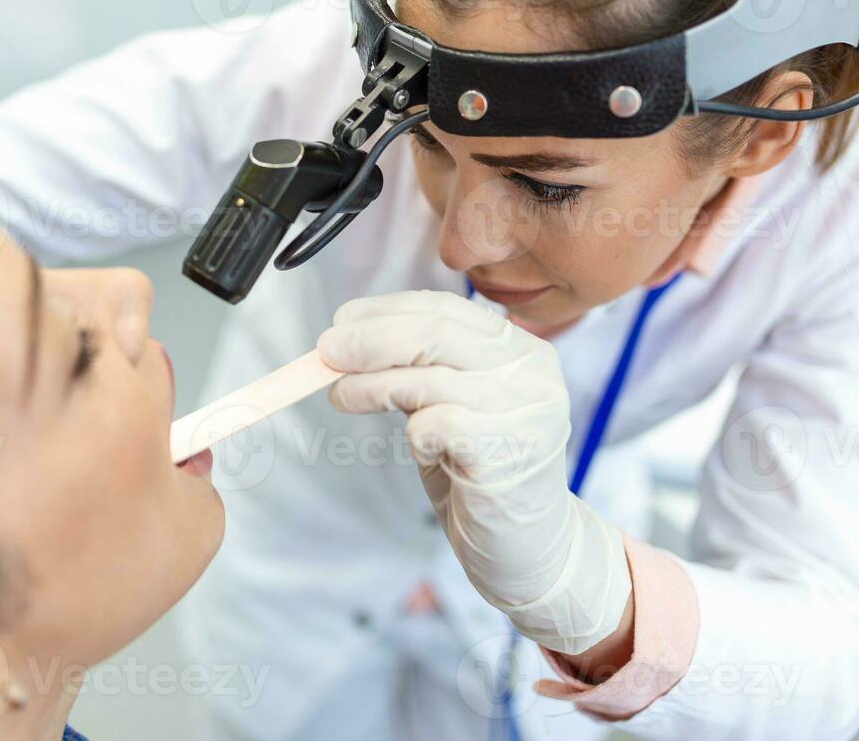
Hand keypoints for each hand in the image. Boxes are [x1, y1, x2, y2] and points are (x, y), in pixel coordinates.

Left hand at [318, 290, 630, 654]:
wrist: (526, 550)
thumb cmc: (480, 472)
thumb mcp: (449, 405)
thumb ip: (417, 369)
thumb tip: (346, 341)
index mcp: (522, 351)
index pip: (448, 309)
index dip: (388, 309)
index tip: (342, 318)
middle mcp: (533, 375)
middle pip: (437, 333)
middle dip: (370, 338)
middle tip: (325, 352)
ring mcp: (528, 413)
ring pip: (430, 379)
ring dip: (371, 385)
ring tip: (342, 397)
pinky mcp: (510, 454)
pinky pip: (438, 425)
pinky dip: (414, 433)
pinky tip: (420, 450)